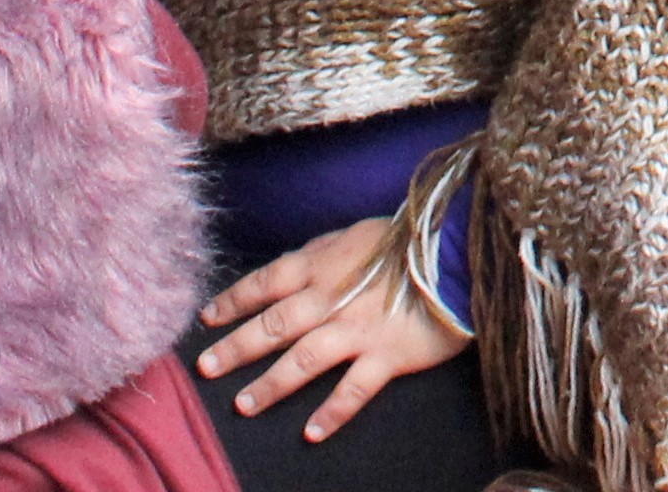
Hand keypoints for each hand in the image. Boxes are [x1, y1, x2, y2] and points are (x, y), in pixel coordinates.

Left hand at [197, 216, 469, 442]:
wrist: (461, 251)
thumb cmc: (410, 238)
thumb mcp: (358, 233)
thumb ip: (324, 253)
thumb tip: (292, 268)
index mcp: (322, 263)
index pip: (265, 282)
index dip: (234, 300)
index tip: (208, 318)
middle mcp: (331, 298)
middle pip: (273, 325)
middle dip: (236, 348)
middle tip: (206, 369)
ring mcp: (357, 329)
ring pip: (302, 360)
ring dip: (270, 385)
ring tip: (244, 405)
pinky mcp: (387, 354)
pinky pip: (353, 389)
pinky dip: (332, 412)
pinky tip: (311, 433)